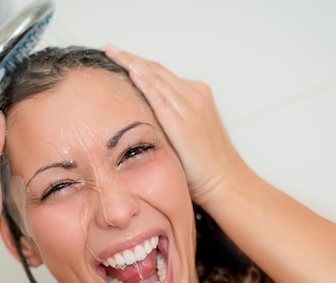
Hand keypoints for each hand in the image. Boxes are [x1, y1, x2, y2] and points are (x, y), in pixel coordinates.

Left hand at [105, 46, 247, 205]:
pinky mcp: (182, 120)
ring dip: (132, 63)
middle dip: (131, 58)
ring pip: (156, 77)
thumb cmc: (207, 166)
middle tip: (109, 49)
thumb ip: (169, 122)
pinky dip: (145, 82)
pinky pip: (159, 96)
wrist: (225, 181)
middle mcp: (194, 95)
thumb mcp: (188, 135)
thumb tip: (144, 121)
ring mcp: (189, 106)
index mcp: (196, 96)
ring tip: (112, 53)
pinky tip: (130, 71)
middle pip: (157, 70)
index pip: (162, 74)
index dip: (140, 64)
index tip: (121, 57)